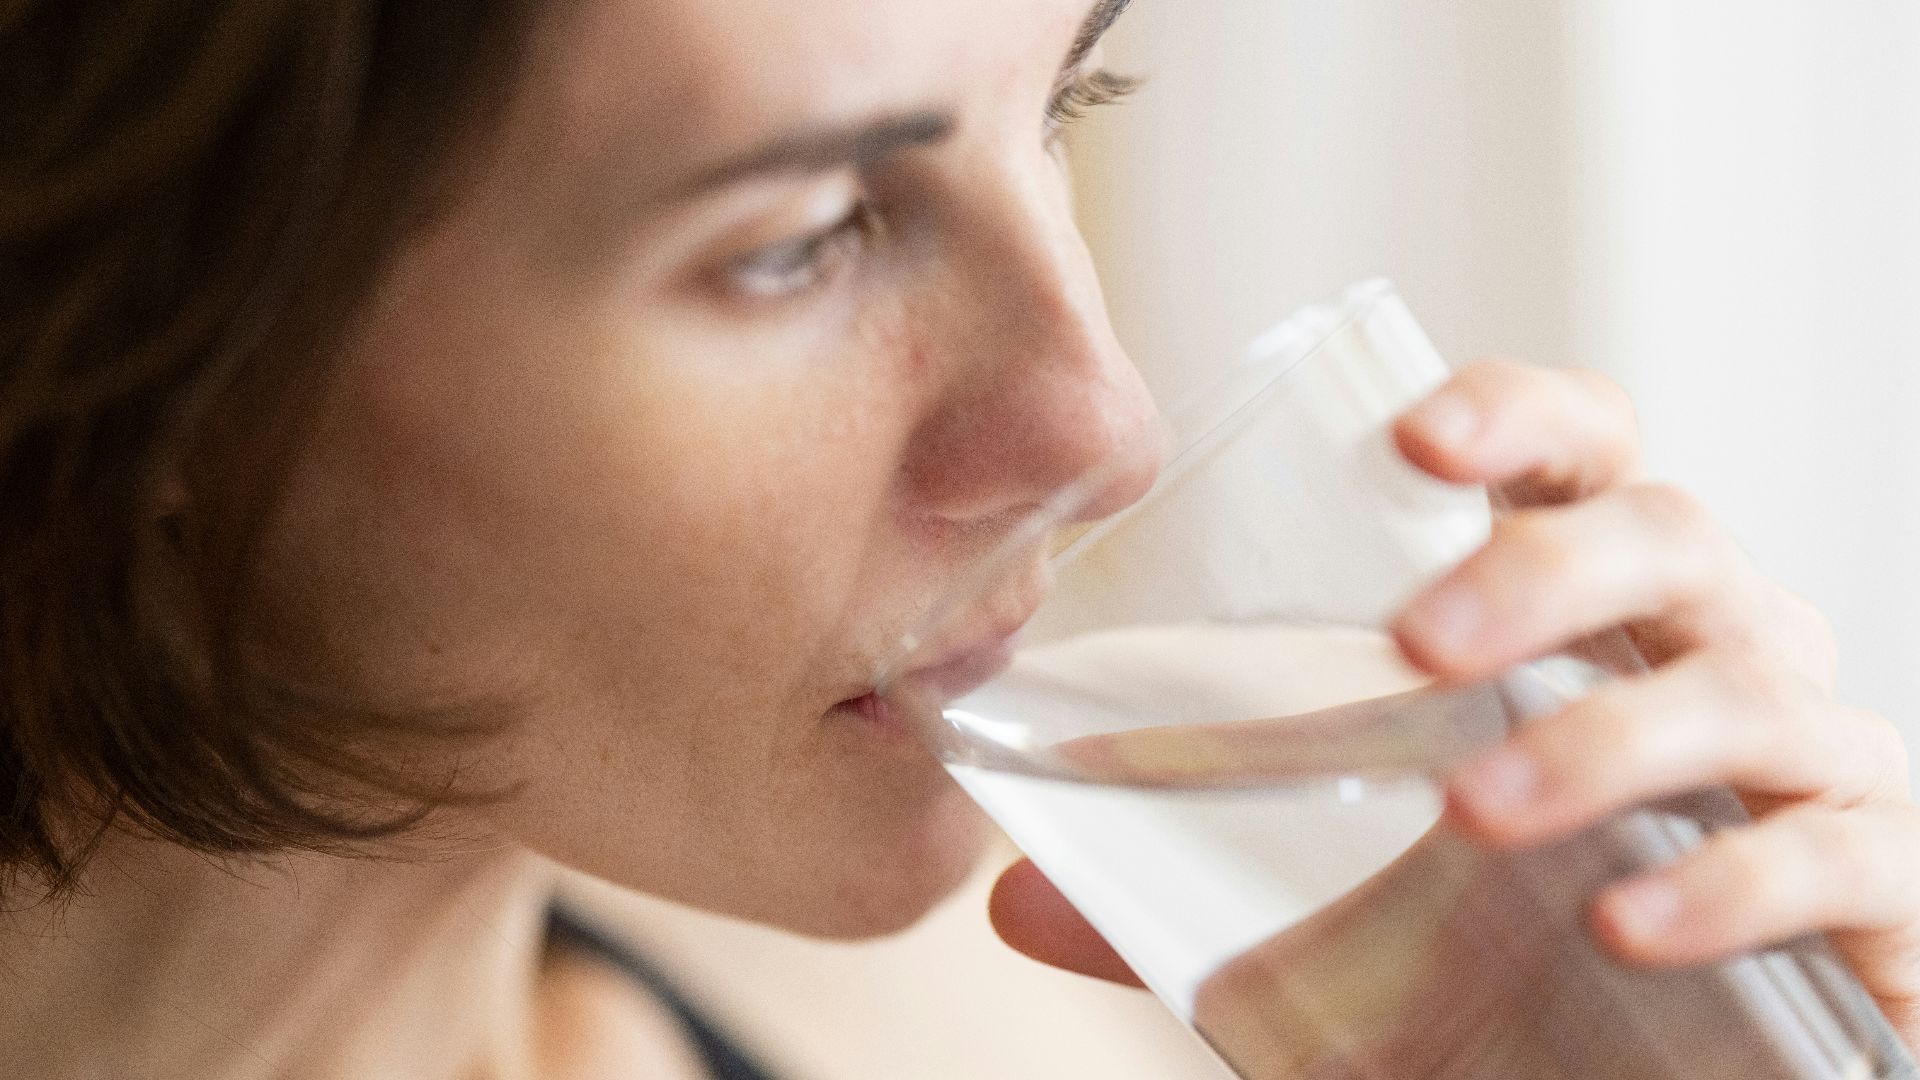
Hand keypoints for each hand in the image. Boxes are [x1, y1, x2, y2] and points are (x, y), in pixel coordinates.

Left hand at [989, 359, 1919, 1049]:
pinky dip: (1736, 879)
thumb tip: (1016, 898)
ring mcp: (1813, 763)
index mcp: (1595, 621)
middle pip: (1670, 537)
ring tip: (1479, 806)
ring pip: (1748, 685)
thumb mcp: (1345, 928)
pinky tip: (1629, 922)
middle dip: (1545, 571)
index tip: (1412, 438)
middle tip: (1418, 644)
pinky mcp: (1882, 887)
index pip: (1584, 459)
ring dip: (1608, 738)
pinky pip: (1839, 852)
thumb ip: (1199, 900)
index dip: (1518, 417)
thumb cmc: (1519, 969)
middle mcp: (1717, 656)